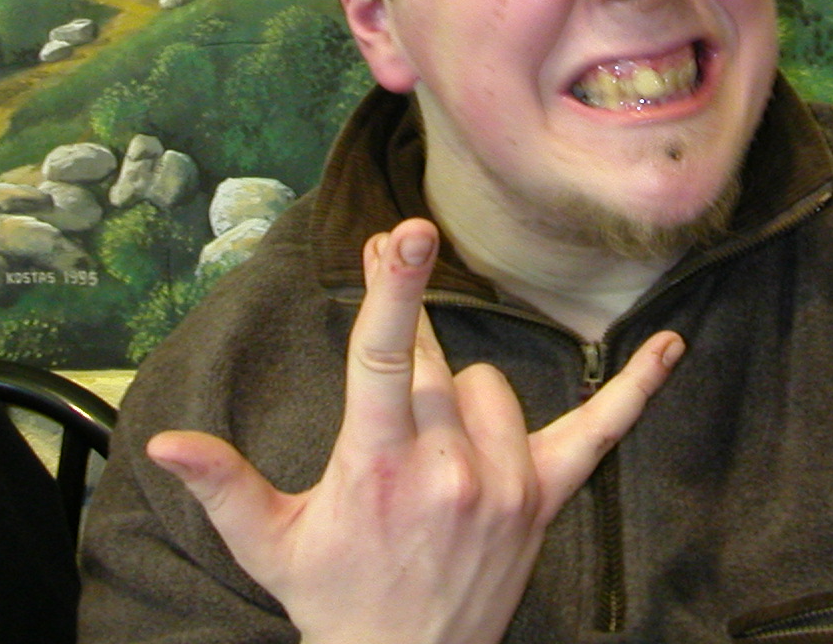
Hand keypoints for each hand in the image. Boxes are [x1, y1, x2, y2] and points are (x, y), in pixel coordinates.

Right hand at [146, 218, 683, 643]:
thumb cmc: (333, 599)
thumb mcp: (271, 546)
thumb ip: (224, 486)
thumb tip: (159, 445)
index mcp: (378, 469)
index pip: (385, 361)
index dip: (393, 293)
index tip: (402, 233)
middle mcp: (450, 471)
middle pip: (436, 367)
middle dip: (409, 357)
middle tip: (393, 372)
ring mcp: (507, 484)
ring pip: (491, 387)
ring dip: (461, 400)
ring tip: (428, 458)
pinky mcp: (547, 498)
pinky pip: (602, 430)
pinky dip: (640, 388)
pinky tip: (672, 344)